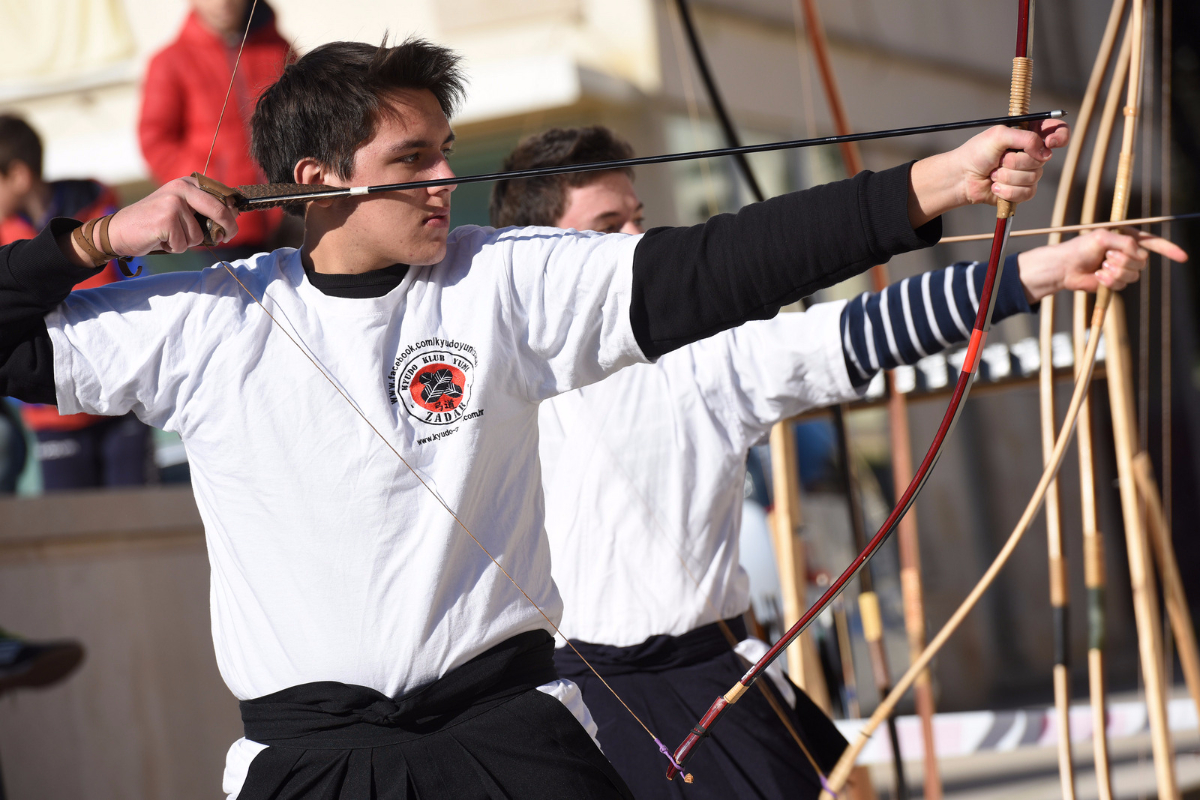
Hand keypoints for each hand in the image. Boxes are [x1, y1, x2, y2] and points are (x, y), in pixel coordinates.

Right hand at [98, 177, 238, 257]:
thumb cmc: (154, 223)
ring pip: (199, 234)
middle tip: (227, 238)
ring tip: (169, 236)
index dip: (231, 212)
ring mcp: (173, 203)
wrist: (120, 231)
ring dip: (187, 242)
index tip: (233, 224)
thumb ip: (202, 210)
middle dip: (228, 228)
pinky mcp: (166, 219)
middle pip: (219, 210)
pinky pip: (184, 244)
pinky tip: (161, 240)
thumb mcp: (180, 209)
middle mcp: (181, 188)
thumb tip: (232, 218)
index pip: (220, 195)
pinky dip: (175, 247)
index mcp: (187, 183)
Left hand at [908, 120, 1069, 226]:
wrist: (962, 178)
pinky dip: (1007, 191)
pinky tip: (995, 187)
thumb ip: (1024, 137)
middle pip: (1043, 158)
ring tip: (993, 173)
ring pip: (1033, 177)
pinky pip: (1026, 192)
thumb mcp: (998, 136)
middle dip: (1016, 161)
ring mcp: (1028, 173)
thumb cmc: (976, 153)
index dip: (1060, 136)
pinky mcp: (1023, 191)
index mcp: (1029, 134)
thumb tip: (1044, 150)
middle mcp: (1032, 153)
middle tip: (1000, 160)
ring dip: (1007, 176)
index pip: (1057, 131)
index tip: (1049, 142)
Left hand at [1017, 228, 1188, 302]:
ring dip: (1115, 272)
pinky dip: (1109, 281)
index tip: (1183, 257)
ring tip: (1100, 267)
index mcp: (1127, 238)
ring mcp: (1122, 269)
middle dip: (1124, 260)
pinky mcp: (1114, 282)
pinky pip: (1122, 284)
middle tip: (1105, 257)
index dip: (1169, 250)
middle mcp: (1127, 253)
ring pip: (1133, 275)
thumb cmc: (1080, 248)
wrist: (1064, 267)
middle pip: (1142, 261)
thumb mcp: (1102, 238)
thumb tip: (1137, 253)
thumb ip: (1123, 242)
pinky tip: (1097, 277)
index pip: (1153, 243)